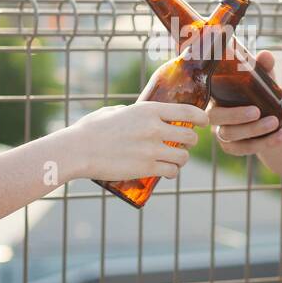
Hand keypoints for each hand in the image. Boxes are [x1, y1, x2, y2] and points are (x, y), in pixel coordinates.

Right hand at [68, 101, 208, 181]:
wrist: (78, 150)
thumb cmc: (92, 129)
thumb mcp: (116, 112)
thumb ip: (133, 113)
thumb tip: (142, 116)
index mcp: (148, 110)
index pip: (187, 112)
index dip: (201, 118)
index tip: (203, 122)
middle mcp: (154, 128)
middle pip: (189, 136)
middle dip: (190, 141)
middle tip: (184, 144)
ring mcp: (152, 149)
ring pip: (183, 157)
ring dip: (181, 159)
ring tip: (175, 159)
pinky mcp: (146, 168)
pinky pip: (171, 171)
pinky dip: (172, 172)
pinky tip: (168, 171)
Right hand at [208, 50, 281, 154]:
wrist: (271, 118)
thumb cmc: (259, 94)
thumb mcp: (263, 80)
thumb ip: (263, 68)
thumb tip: (265, 55)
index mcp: (216, 97)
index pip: (209, 98)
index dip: (216, 97)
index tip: (234, 93)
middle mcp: (216, 116)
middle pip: (217, 119)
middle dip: (236, 116)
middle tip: (257, 111)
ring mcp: (224, 134)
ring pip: (232, 136)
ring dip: (255, 130)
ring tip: (276, 123)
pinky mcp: (235, 148)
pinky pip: (247, 149)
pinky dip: (266, 143)